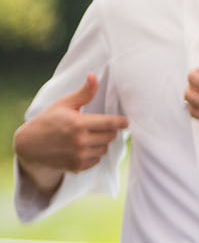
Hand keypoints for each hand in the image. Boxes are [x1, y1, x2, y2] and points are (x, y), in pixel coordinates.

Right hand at [12, 74, 128, 184]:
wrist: (28, 145)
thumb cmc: (47, 121)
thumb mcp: (64, 105)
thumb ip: (84, 93)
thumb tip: (93, 76)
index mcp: (78, 124)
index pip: (111, 124)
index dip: (121, 123)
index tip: (125, 122)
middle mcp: (80, 141)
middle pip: (111, 137)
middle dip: (108, 131)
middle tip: (98, 127)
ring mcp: (78, 155)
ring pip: (105, 149)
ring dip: (100, 143)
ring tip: (87, 137)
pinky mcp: (77, 167)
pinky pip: (96, 160)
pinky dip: (93, 154)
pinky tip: (82, 148)